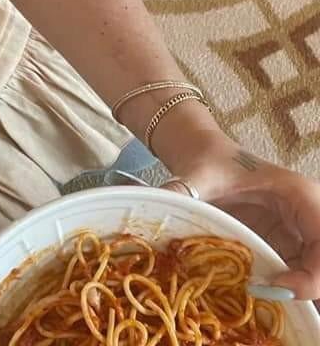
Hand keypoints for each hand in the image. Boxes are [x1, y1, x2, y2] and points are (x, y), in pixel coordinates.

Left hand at [163, 130, 319, 300]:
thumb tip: (160, 204)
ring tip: (276, 310)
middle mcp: (309, 215)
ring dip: (301, 293)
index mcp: (299, 194)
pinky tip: (270, 301)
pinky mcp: (289, 246)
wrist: (204, 155)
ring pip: (316, 272)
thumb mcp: (197, 176)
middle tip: (276, 303)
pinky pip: (302, 274)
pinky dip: (291, 291)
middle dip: (311, 289)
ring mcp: (301, 233)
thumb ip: (181, 191)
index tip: (276, 287)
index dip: (312, 274)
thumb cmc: (209, 162)